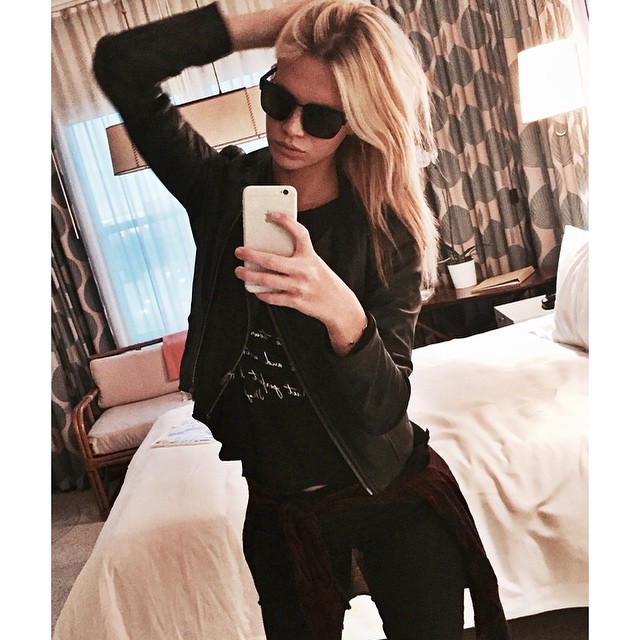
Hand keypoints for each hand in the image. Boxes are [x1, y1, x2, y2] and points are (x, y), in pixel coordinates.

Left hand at [234, 213, 366, 354]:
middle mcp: (304, 270)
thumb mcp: (315, 263)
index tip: (273, 215)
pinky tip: (255, 289)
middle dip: (252, 255)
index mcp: (310, 256)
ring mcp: (299, 286)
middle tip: (240, 251)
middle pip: (272, 260)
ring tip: (241, 271)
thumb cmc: (324, 281)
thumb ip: (297, 256)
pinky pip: (273, 297)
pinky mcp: (296, 301)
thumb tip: (270, 250)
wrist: (338, 304)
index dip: (286, 222)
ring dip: (250, 275)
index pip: (300, 234)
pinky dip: (261, 293)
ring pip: (268, 279)